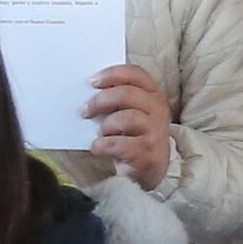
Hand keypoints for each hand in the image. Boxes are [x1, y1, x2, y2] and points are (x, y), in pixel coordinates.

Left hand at [82, 63, 174, 185]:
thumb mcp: (128, 113)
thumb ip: (115, 100)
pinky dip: (105, 145)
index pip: (135, 74)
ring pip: (127, 118)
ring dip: (106, 125)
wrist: (148, 169)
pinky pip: (122, 145)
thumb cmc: (133, 136)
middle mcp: (158, 110)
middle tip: (84, 111)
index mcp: (152, 94)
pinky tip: (97, 147)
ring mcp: (156, 132)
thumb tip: (86, 94)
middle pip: (127, 94)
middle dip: (101, 100)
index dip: (113, 74)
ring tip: (99, 134)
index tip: (92, 81)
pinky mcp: (148, 154)